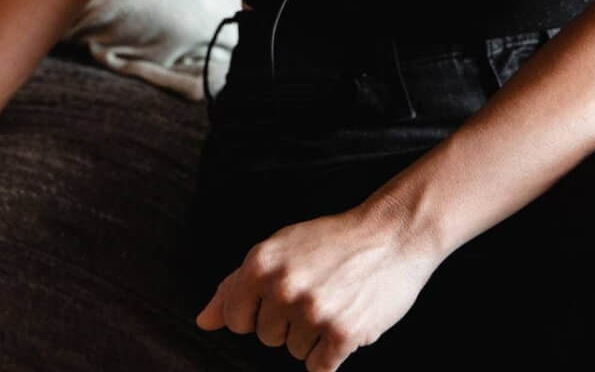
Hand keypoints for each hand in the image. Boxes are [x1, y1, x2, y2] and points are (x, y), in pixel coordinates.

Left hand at [195, 201, 440, 370]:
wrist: (390, 236)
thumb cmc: (331, 243)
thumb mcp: (277, 250)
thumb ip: (235, 286)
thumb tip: (204, 321)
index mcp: (260, 264)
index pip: (234, 318)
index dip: (256, 313)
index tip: (279, 298)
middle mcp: (283, 288)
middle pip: (266, 338)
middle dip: (288, 322)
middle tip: (315, 292)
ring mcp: (313, 312)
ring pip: (293, 352)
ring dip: (312, 336)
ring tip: (333, 302)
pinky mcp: (343, 334)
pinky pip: (319, 368)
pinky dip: (330, 355)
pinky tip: (342, 324)